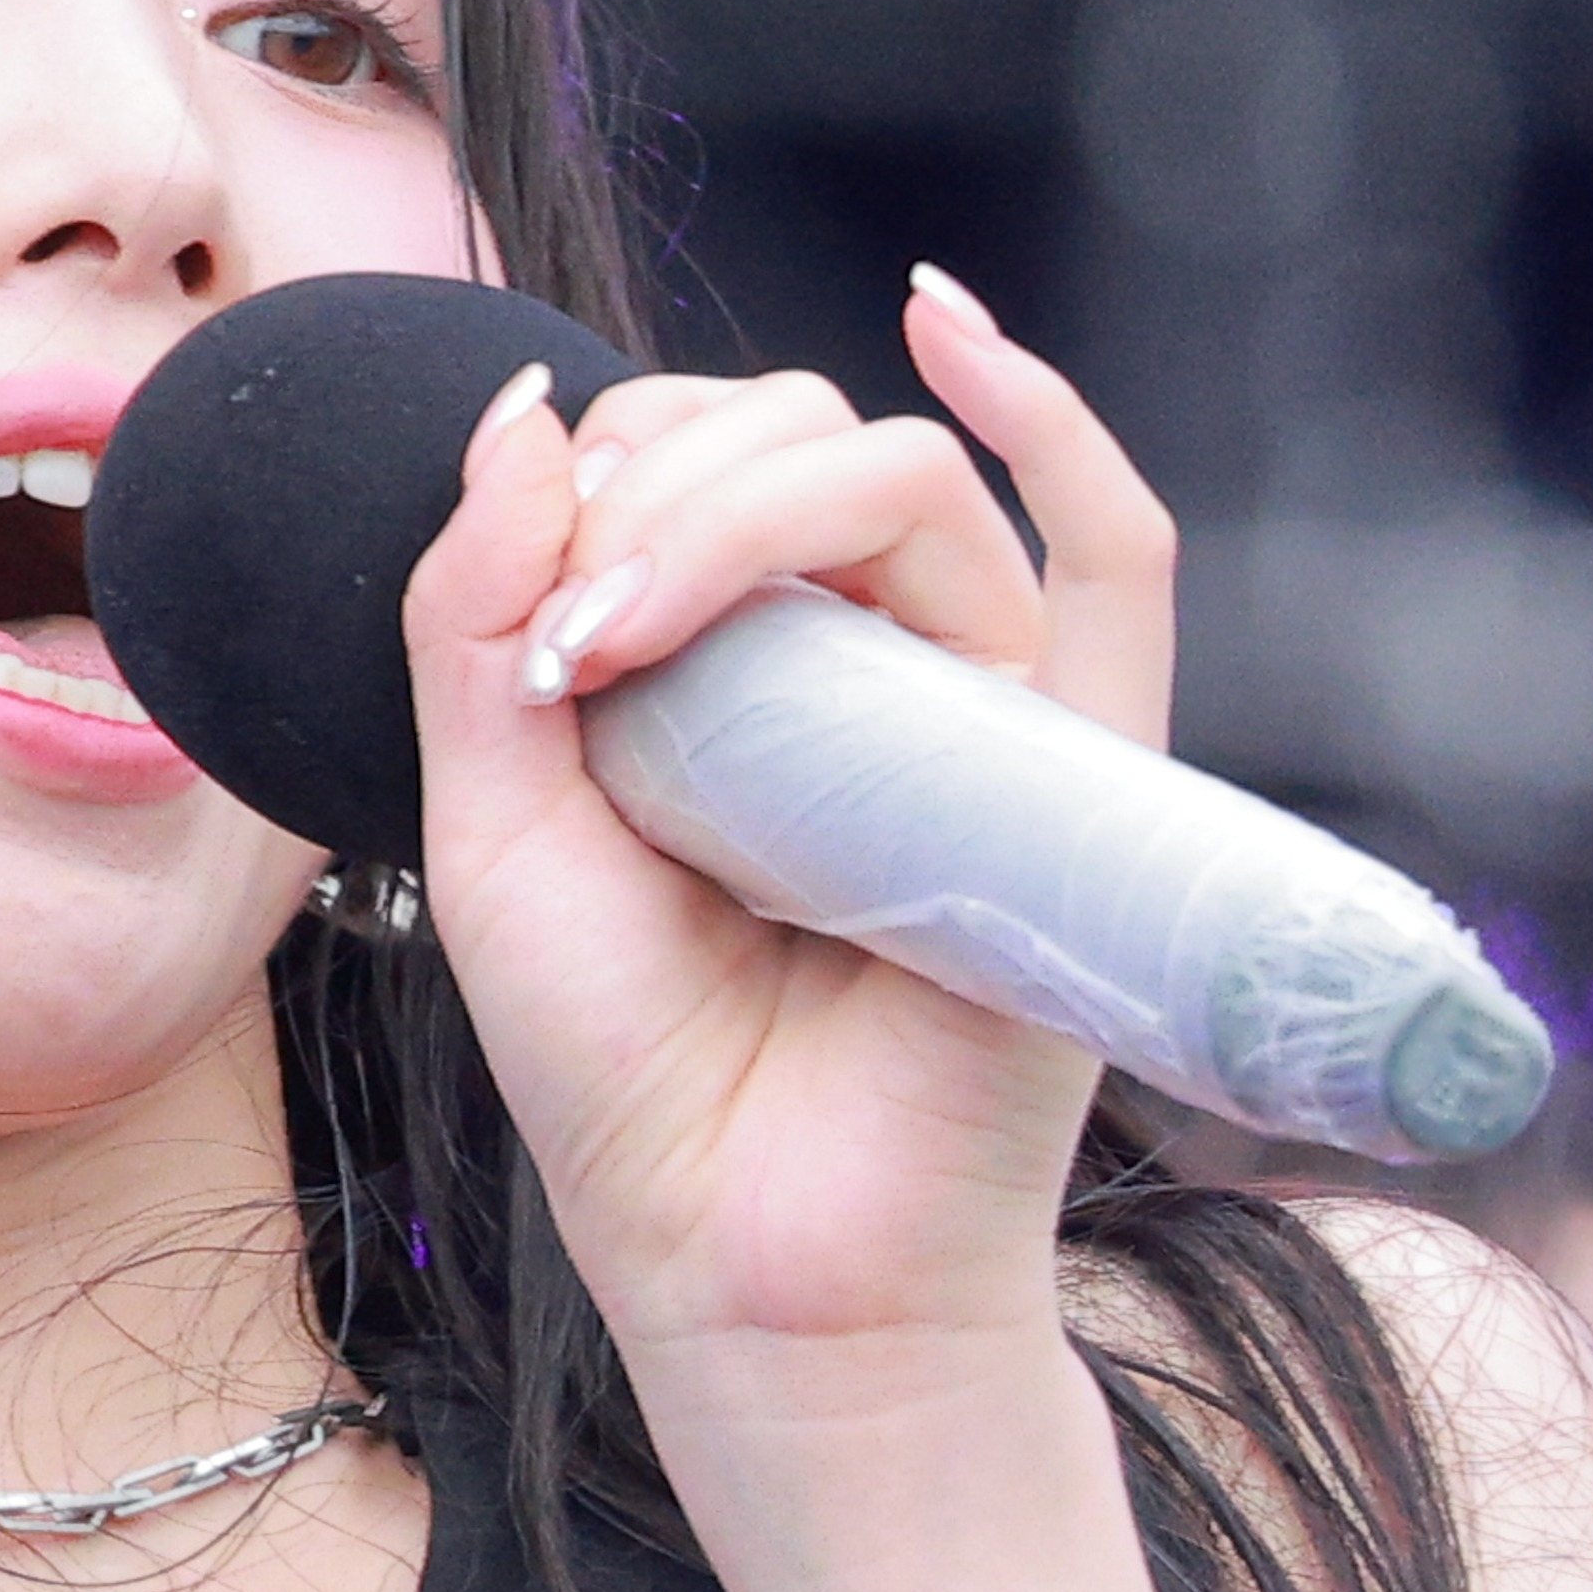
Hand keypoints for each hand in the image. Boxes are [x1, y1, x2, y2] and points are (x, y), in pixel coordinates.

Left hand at [392, 267, 1176, 1399]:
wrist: (745, 1269)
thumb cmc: (630, 1080)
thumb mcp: (492, 836)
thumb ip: (474, 622)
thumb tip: (521, 407)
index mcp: (735, 666)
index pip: (690, 459)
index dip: (598, 480)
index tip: (521, 637)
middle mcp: (868, 664)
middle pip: (795, 437)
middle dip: (659, 491)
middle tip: (573, 652)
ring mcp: (985, 708)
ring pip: (902, 483)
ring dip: (743, 509)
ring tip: (627, 642)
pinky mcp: (1083, 774)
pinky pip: (1119, 554)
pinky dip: (1054, 417)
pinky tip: (950, 322)